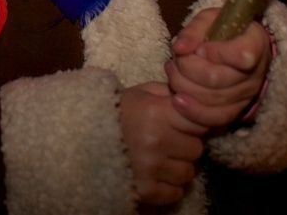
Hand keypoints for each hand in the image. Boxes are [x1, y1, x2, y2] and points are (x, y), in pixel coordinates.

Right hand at [119, 82, 202, 206]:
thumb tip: (201, 103)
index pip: (199, 122)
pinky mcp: (145, 190)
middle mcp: (156, 140)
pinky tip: (156, 174)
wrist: (85, 134)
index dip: (193, 123)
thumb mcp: (144, 93)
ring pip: (187, 173)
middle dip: (185, 145)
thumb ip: (172, 94)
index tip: (182, 124)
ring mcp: (150, 167)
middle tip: (168, 140)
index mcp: (157, 112)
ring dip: (178, 167)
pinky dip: (169, 187)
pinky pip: (175, 193)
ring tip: (160, 157)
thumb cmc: (120, 111)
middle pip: (196, 149)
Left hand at [164, 7, 270, 130]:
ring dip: (183, 85)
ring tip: (173, 71)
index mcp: (255, 44)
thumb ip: (195, 30)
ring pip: (212, 99)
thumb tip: (179, 48)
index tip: (200, 48)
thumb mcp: (210, 20)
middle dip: (188, 68)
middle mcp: (255, 73)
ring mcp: (247, 95)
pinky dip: (192, 111)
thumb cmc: (222, 30)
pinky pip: (214, 118)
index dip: (217, 53)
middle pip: (218, 79)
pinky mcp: (236, 112)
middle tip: (176, 59)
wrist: (235, 50)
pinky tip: (177, 100)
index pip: (242, 55)